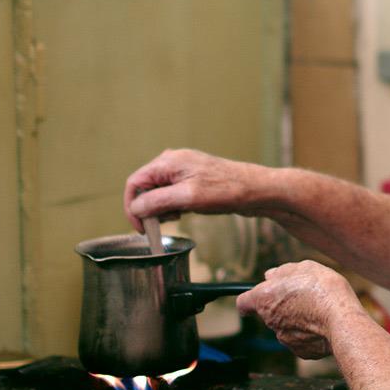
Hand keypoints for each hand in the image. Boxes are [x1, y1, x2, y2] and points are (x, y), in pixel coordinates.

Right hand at [123, 149, 270, 231]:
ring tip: (176, 217)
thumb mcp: (188, 198)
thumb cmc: (226, 190)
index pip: (135, 182)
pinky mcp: (193, 180)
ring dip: (161, 208)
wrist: (256, 190)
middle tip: (161, 225)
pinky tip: (183, 213)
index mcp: (168, 162)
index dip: (132, 206)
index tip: (140, 228)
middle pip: (145, 187)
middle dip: (148, 208)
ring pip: (158, 192)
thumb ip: (157, 201)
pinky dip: (172, 206)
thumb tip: (136, 207)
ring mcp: (184, 170)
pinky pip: (172, 193)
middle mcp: (173, 162)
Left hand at [235, 260, 364, 359]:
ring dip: (297, 318)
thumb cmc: (324, 291)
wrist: (343, 321)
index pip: (244, 302)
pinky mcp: (300, 351)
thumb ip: (283, 271)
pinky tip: (324, 324)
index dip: (250, 298)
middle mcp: (270, 321)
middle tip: (304, 296)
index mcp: (265, 299)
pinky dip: (309, 333)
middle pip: (269, 312)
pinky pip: (301, 339)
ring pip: (286, 326)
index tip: (257, 296)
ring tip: (319, 310)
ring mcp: (284, 338)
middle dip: (282, 305)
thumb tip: (271, 276)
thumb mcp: (305, 267)